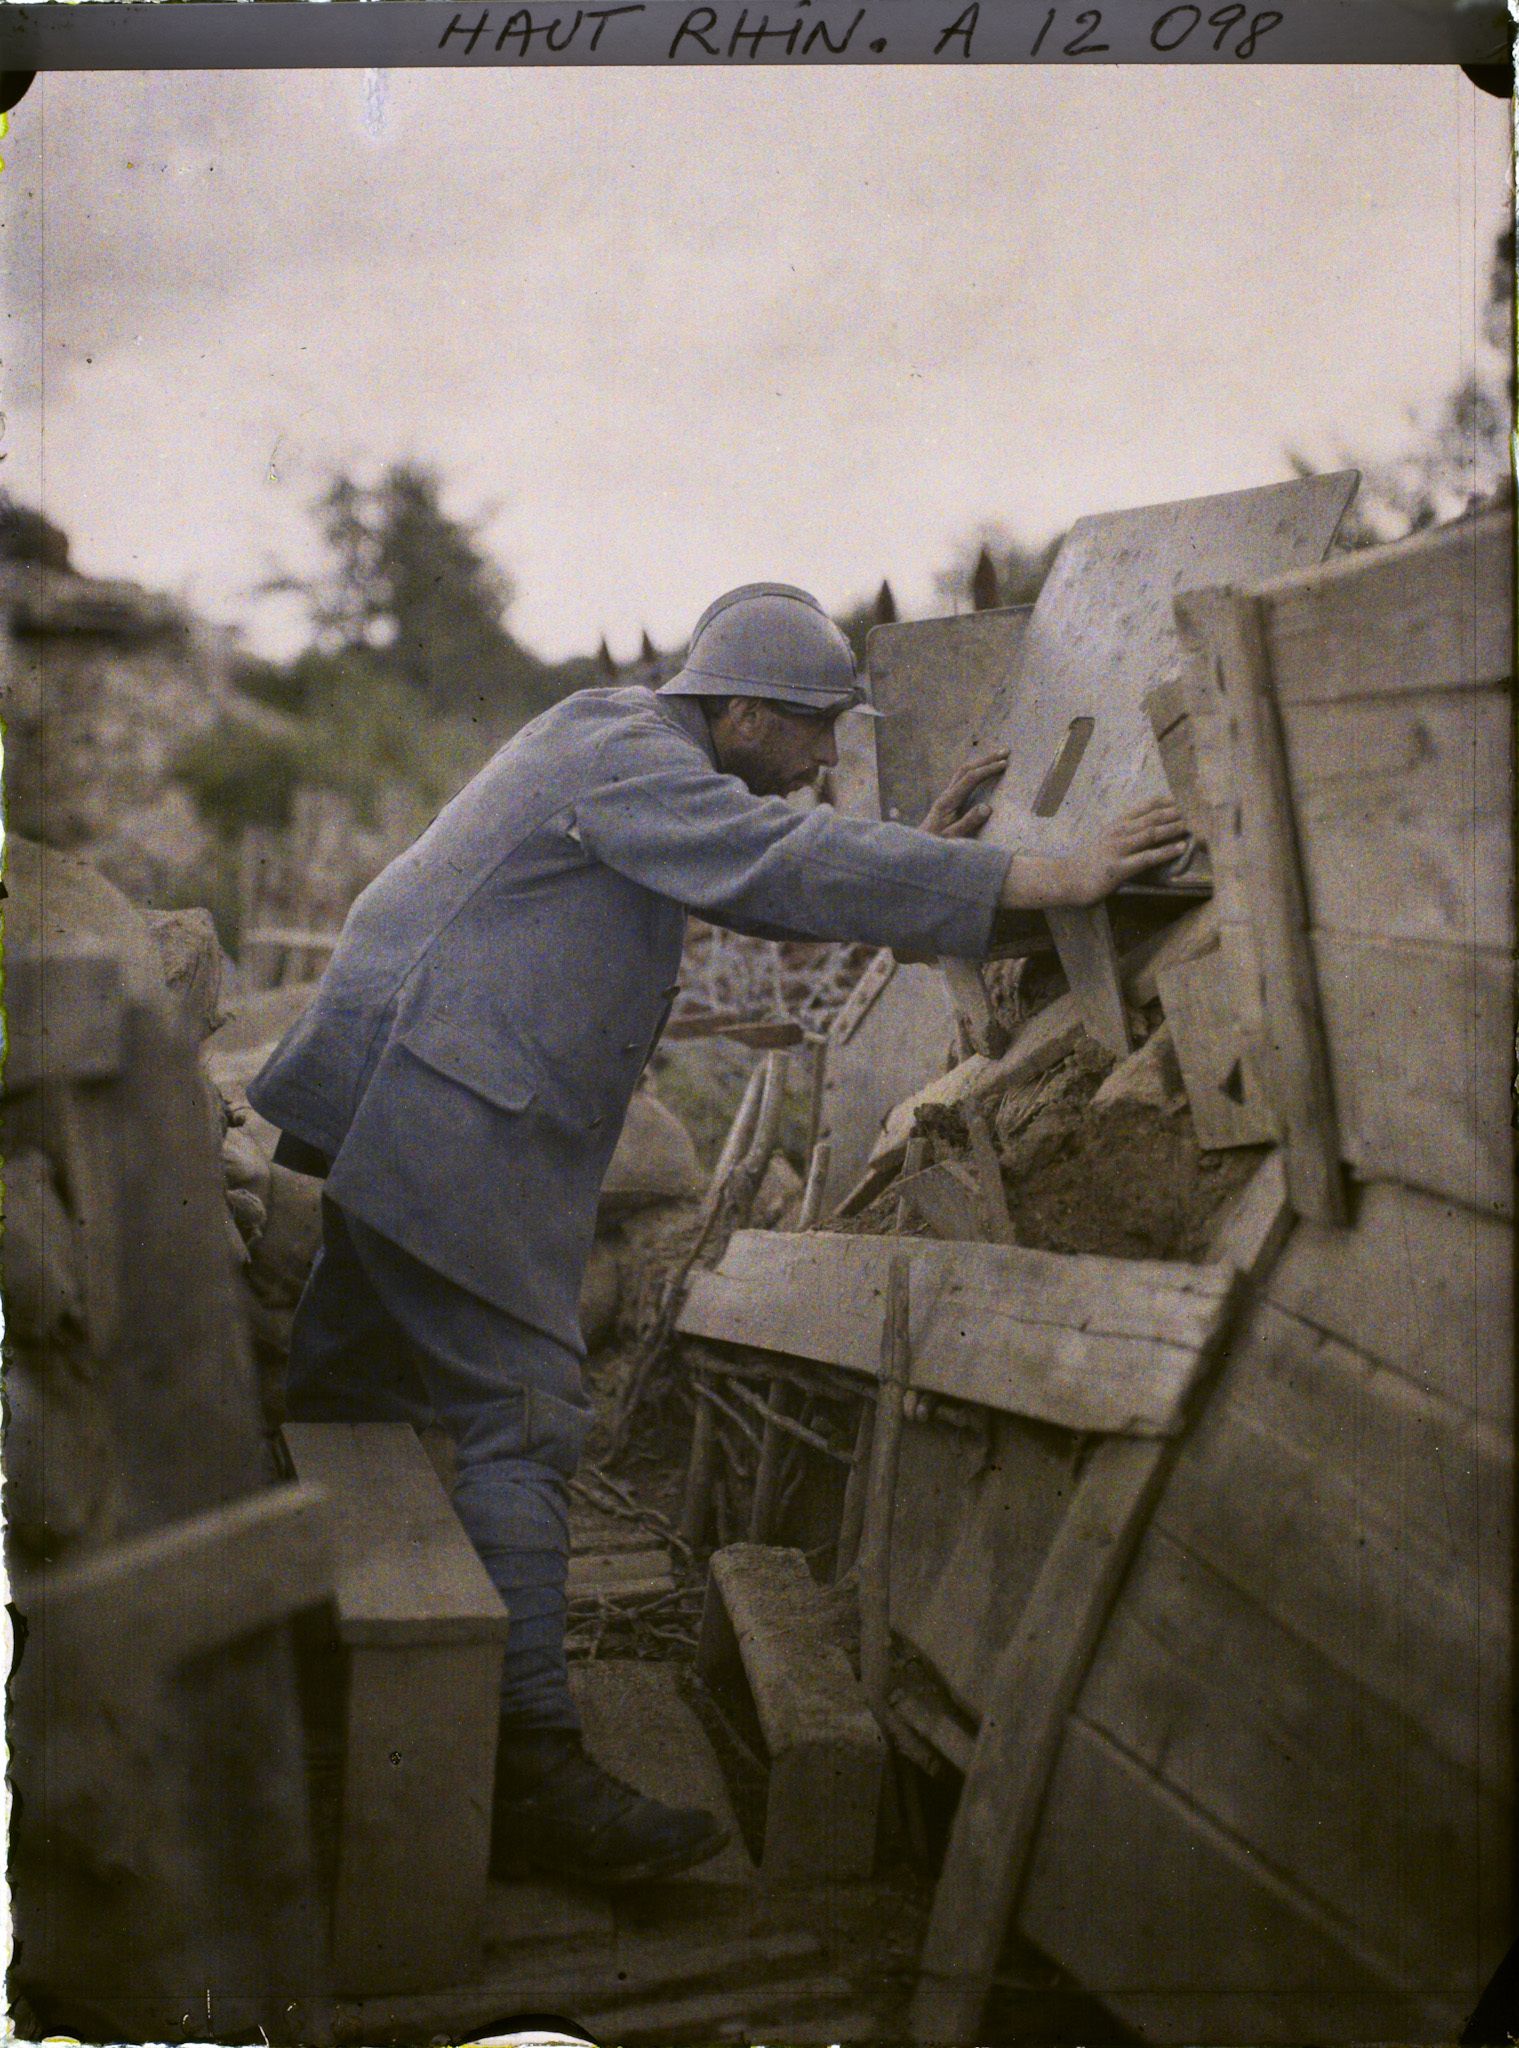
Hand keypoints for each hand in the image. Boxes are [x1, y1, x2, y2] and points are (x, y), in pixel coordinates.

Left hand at [921, 750, 1009, 838]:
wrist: (917, 850)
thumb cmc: (935, 845)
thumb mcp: (952, 838)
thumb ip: (968, 823)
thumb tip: (987, 807)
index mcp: (948, 801)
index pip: (970, 778)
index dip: (988, 770)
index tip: (1004, 765)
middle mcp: (946, 795)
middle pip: (966, 769)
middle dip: (986, 759)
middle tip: (1006, 751)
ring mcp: (946, 796)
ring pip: (963, 772)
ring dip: (981, 762)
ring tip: (998, 757)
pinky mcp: (948, 801)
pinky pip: (963, 780)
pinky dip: (976, 771)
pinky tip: (983, 771)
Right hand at [1057, 799, 1190, 905]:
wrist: (1065, 878)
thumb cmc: (1086, 861)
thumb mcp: (1103, 839)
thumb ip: (1122, 832)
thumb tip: (1144, 828)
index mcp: (1116, 824)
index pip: (1144, 807)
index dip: (1165, 801)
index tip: (1182, 799)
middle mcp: (1118, 832)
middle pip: (1151, 817)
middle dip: (1174, 812)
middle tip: (1195, 810)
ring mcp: (1118, 849)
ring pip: (1151, 833)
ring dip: (1173, 828)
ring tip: (1191, 824)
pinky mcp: (1119, 868)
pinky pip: (1147, 857)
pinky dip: (1165, 851)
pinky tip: (1180, 848)